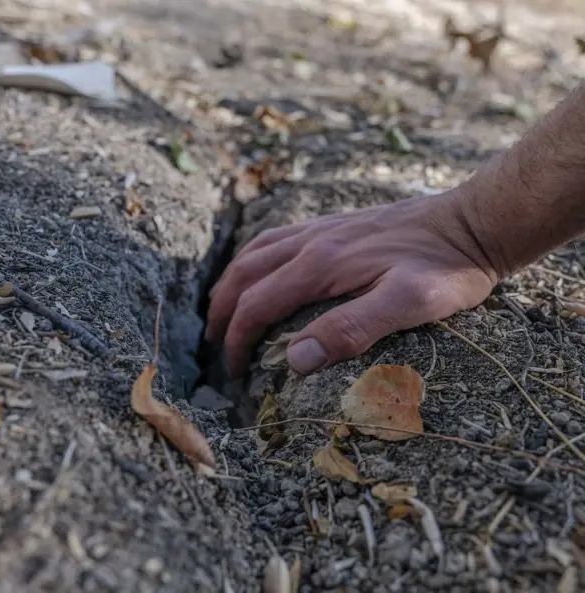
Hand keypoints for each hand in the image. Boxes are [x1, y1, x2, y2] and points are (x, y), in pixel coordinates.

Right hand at [205, 190, 498, 376]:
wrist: (476, 220)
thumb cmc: (447, 269)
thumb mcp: (408, 305)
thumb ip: (350, 329)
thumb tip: (294, 358)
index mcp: (321, 265)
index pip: (257, 305)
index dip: (238, 340)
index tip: (235, 371)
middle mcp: (312, 242)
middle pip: (244, 275)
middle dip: (223, 312)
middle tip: (218, 346)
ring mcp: (322, 228)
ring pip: (255, 252)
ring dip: (232, 283)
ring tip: (225, 310)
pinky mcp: (336, 224)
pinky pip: (277, 238)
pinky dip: (255, 259)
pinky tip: (264, 271)